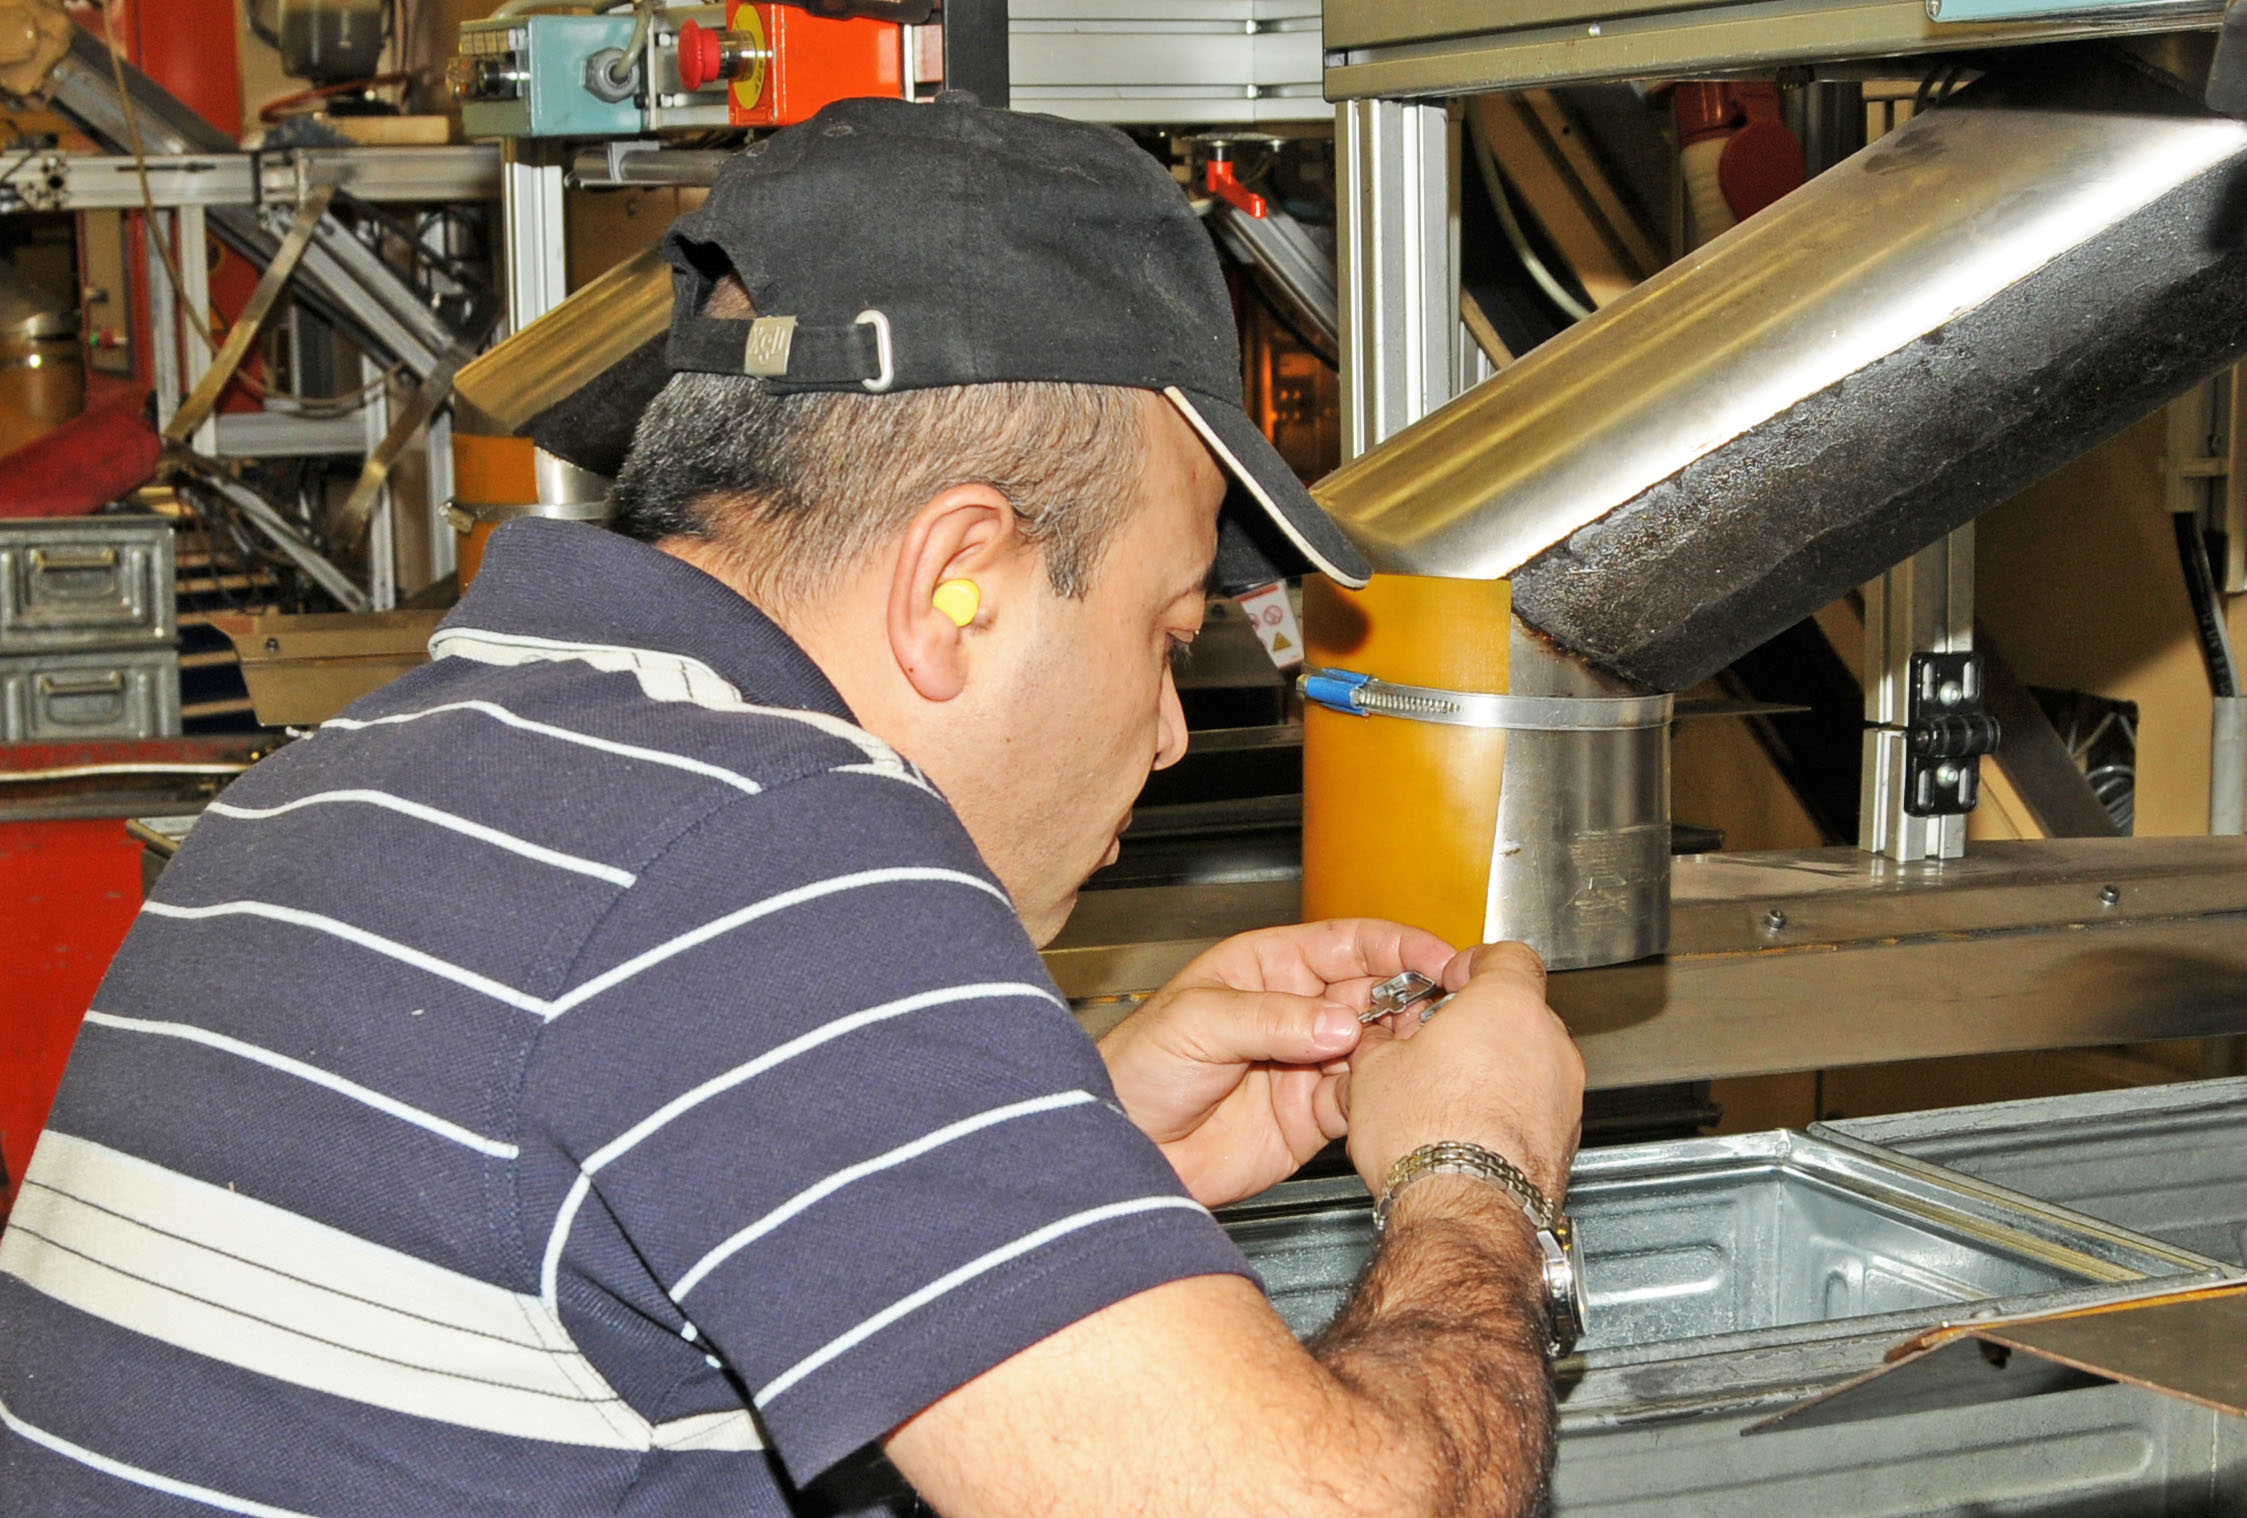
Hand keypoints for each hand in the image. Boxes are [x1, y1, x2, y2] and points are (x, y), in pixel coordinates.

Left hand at [1099, 919, 1453, 1206]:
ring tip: (1423, 1054)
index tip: (1439, 958)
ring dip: (1405, 1049)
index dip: (1399, 948)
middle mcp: (1297, 1010)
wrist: (1123, 1146)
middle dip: (1414, 998)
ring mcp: (1308, 1063)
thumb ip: (1270, 1019)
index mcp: (1270, 966)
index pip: (1350, 943)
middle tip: (1443, 1012)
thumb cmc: (1138, 1066)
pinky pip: (1362, 1100)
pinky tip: (1388, 1094)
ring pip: (1378, 1047)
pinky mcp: (1312, 1114)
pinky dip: (1382, 1097)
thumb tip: (1338, 1022)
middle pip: (1375, 992)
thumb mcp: (1197, 1022)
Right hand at [1342, 942, 1584, 1203]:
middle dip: (1479, 1024)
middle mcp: (1548, 1042)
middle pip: (1519, 1011)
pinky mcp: (1566, 1137)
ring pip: (1531, 1061)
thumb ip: (1381, 1041)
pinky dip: (1509, 1110)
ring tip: (1447, 1096)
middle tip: (1437, 1043)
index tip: (1450, 980)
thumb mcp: (1374, 1072)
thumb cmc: (1426, 1136)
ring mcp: (1564, 1092)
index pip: (1506, 954)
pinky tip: (1468, 1133)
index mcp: (1506, 1004)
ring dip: (1496, 1069)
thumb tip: (1376, 1042)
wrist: (1462, 1210)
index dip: (1473, 963)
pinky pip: (1538, 1106)